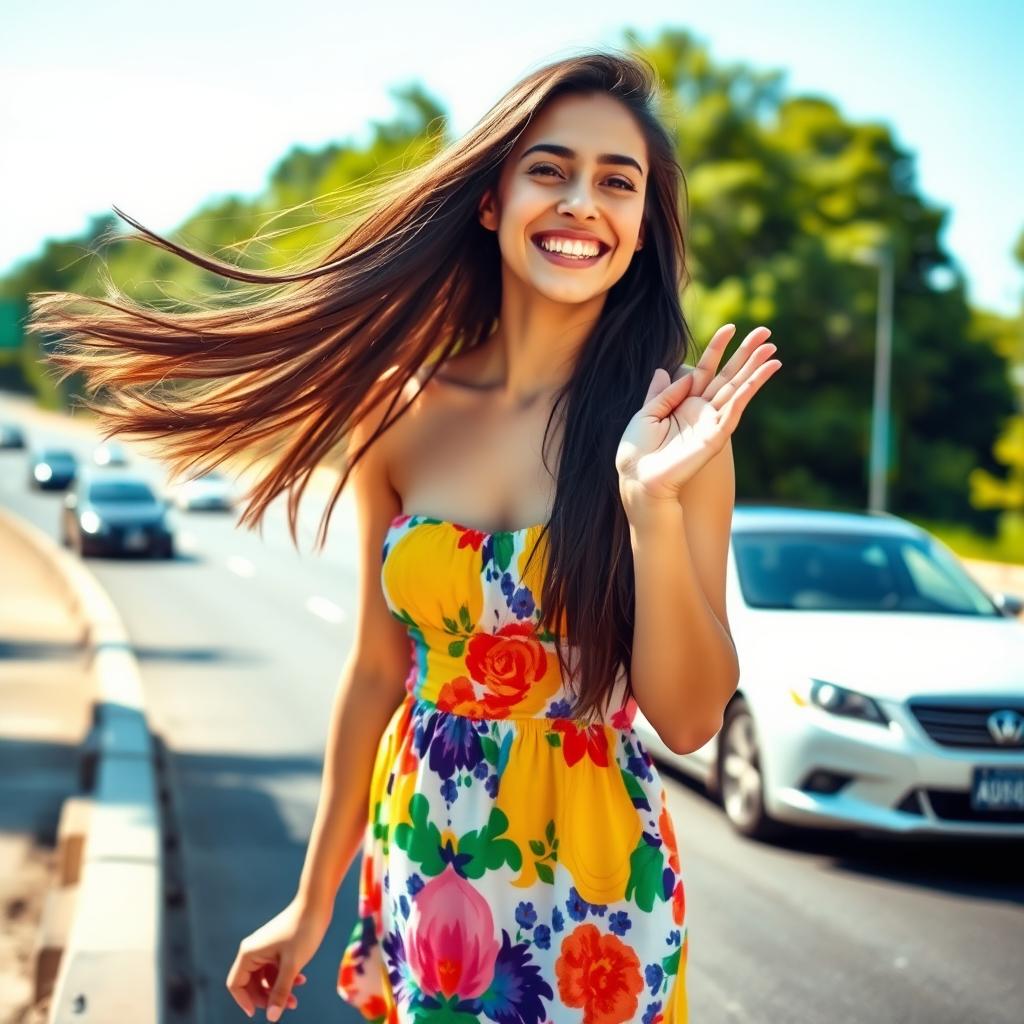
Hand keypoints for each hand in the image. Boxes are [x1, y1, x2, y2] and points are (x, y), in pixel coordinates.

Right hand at [226, 898, 329, 1019]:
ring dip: (278, 990)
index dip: (244, 1001)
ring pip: (264, 978)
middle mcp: (253, 951)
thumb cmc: (303, 931)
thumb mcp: (292, 965)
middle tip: (288, 1006)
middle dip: (267, 998)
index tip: (258, 1014)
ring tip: (296, 999)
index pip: (235, 984)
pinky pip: (274, 969)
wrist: (316, 904)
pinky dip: (284, 978)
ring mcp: (265, 948)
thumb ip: (281, 991)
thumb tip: (272, 1017)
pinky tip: (301, 981)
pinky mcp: (276, 946)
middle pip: (250, 984)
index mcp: (249, 953)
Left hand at [615, 324, 780, 507]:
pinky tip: (757, 379)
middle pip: (728, 376)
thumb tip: (666, 369)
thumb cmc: (637, 451)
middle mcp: (701, 411)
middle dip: (746, 354)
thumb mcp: (645, 414)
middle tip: (765, 332)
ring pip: (737, 391)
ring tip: (772, 352)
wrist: (638, 478)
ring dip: (755, 371)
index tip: (729, 328)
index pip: (705, 369)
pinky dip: (745, 394)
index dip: (717, 349)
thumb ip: (660, 393)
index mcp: (683, 403)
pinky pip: (732, 412)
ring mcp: (710, 423)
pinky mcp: (714, 438)